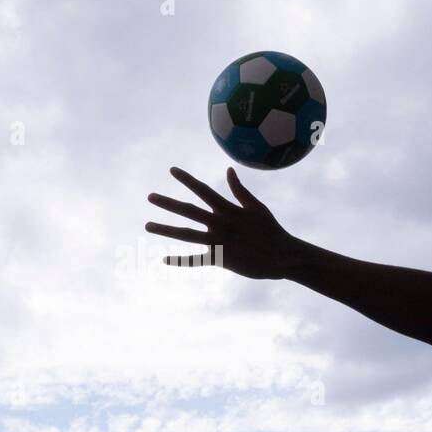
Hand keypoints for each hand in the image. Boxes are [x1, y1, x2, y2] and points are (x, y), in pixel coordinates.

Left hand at [146, 166, 299, 278]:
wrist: (283, 256)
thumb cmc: (272, 230)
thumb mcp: (257, 207)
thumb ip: (240, 190)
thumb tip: (229, 170)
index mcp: (228, 209)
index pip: (203, 190)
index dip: (187, 179)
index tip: (172, 170)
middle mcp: (220, 224)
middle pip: (189, 211)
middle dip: (168, 203)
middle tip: (150, 197)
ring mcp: (219, 242)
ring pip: (187, 235)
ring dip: (166, 229)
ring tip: (148, 226)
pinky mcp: (221, 259)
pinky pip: (197, 260)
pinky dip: (181, 261)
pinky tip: (164, 260)